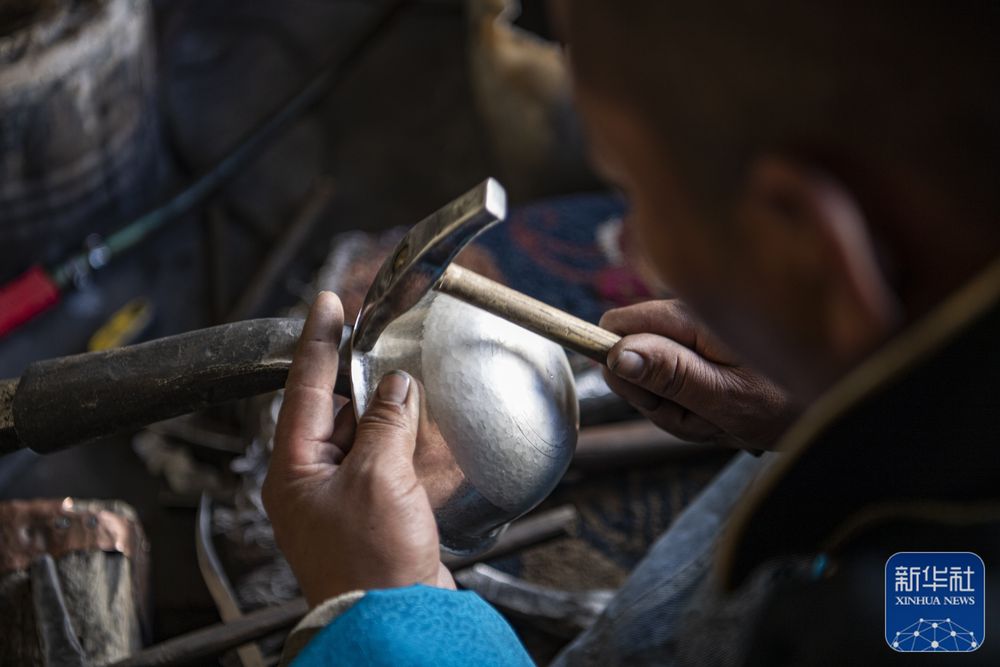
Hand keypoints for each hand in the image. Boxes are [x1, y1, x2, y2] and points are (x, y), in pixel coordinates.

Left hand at [262, 292, 453, 605]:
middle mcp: (310, 480)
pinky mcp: (368, 513)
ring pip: (361, 436)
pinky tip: (418, 436)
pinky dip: (398, 447)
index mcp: (294, 468)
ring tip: (409, 395)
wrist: (395, 621)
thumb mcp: (377, 478)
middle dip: (362, 382)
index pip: (304, 387)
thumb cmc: (371, 562)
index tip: (327, 303)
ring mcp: (339, 498)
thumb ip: (385, 424)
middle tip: (386, 351)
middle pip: (334, 410)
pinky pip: (380, 465)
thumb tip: (396, 389)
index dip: (317, 340)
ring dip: (385, 417)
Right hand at [600, 300, 797, 448]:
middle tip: (700, 416)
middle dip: (655, 394)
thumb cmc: (789, 403)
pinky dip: (692, 404)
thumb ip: (670, 374)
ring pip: (651, 373)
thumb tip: (616, 354)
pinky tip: (724, 413)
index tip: (653, 397)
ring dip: (677, 405)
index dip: (620, 366)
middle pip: (630, 353)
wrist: (837, 402)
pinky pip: (675, 380)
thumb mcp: (725, 398)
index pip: (616, 325)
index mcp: (691, 318)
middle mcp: (689, 316)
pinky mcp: (705, 349)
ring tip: (719, 419)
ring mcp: (697, 334)